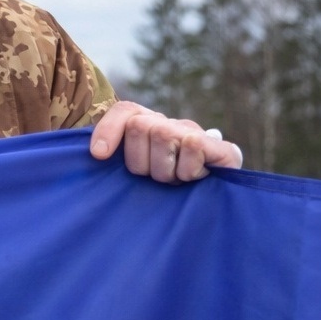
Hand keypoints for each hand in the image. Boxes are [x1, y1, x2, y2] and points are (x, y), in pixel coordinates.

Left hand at [89, 101, 241, 184]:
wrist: (209, 208)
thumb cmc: (156, 196)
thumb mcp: (129, 178)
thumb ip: (112, 160)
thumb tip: (96, 153)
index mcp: (146, 127)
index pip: (126, 111)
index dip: (110, 129)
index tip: (99, 155)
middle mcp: (170, 125)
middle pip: (140, 127)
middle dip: (142, 162)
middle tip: (154, 177)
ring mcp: (196, 134)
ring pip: (164, 136)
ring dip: (165, 170)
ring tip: (174, 180)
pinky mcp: (224, 150)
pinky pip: (193, 145)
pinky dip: (188, 169)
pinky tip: (195, 178)